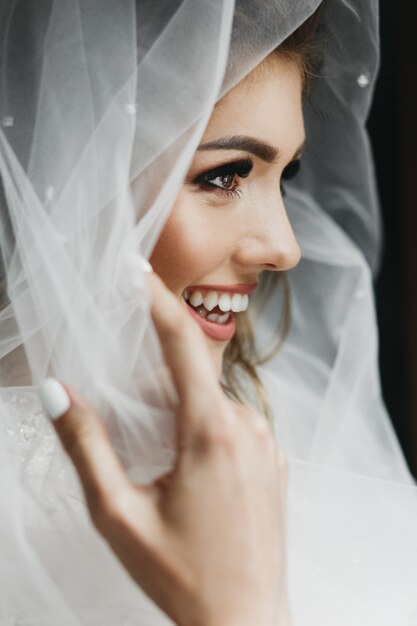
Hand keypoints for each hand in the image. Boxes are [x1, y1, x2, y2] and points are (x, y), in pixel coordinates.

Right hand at [39, 271, 291, 625]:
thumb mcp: (119, 514)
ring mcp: (267, 443)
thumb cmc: (181, 575)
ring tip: (161, 455)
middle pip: (196, 373)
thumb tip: (58, 391)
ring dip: (183, 407)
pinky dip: (208, 426)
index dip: (157, 300)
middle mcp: (247, 427)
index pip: (182, 343)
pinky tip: (192, 468)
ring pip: (215, 401)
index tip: (137, 270)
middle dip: (161, 369)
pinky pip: (236, 424)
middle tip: (134, 401)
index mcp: (210, 431)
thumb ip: (87, 446)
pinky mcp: (274, 460)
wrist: (245, 622)